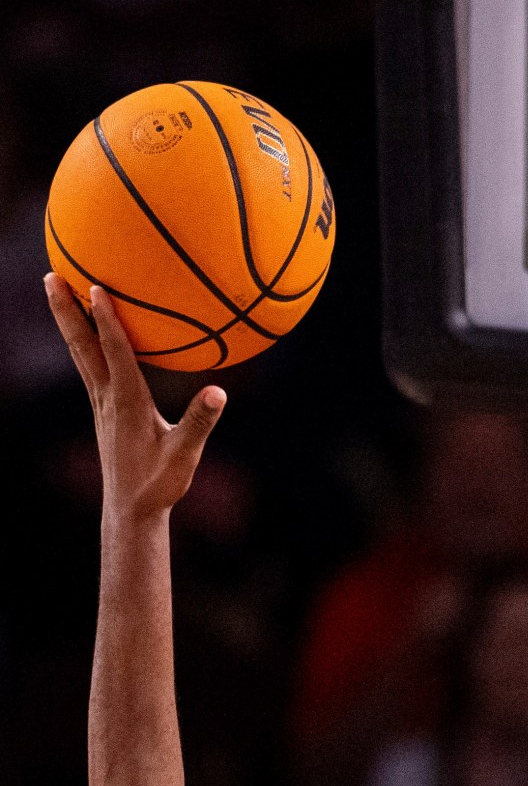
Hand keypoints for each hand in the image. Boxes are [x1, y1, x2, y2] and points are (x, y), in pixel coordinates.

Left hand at [45, 277, 224, 521]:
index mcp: (128, 403)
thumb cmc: (159, 484)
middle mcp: (107, 398)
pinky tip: (83, 329)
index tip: (95, 287)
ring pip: (79, 352)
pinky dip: (82, 339)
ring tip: (55, 288)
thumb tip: (218, 392)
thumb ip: (200, 422)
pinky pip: (88, 364)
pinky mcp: (101, 409)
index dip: (106, 320)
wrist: (131, 509)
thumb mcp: (184, 455)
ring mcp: (100, 403)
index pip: (114, 353)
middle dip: (66, 310)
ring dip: (67, 319)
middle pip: (82, 345)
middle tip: (50, 276)